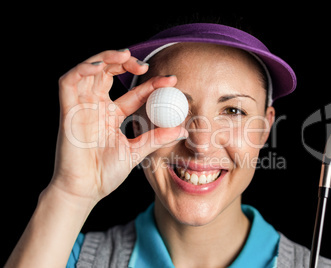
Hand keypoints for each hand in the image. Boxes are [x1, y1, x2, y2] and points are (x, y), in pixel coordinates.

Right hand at [51, 49, 186, 202]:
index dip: (151, 84)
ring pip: (90, 71)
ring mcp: (81, 107)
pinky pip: (69, 82)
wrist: (85, 190)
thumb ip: (156, 138)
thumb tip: (182, 130)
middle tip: (145, 65)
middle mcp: (97, 107)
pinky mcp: (67, 110)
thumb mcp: (136, 151)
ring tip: (126, 55)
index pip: (134, 93)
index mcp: (112, 115)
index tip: (171, 80)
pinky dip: (82, 69)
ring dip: (106, 58)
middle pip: (109, 73)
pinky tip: (99, 66)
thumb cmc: (106, 173)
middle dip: (126, 63)